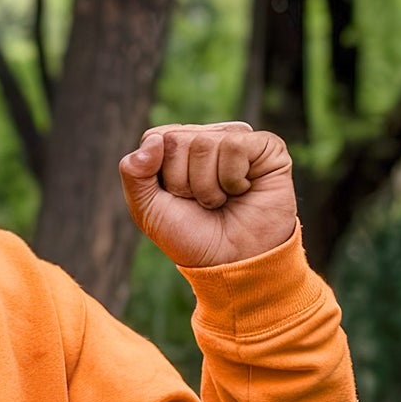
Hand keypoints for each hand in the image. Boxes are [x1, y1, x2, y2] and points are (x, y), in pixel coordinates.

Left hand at [118, 121, 296, 267]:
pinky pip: (235, 145)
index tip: (174, 198)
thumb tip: (154, 139)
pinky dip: (232, 179)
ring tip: (222, 201)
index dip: (160, 174)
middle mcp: (207, 138)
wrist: (231, 262)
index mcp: (178, 149)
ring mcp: (237, 140)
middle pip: (177, 140)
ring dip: (208, 186)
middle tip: (202, 202)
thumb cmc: (191, 236)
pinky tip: (243, 191)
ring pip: (205, 143)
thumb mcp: (148, 209)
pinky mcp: (266, 147)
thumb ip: (134, 173)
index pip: (154, 138)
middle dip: (183, 182)